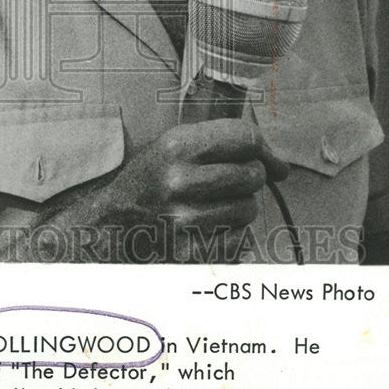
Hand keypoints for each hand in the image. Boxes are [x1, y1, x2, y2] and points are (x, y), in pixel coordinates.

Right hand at [35, 118, 289, 262]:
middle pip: (252, 174)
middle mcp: (179, 180)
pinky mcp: (189, 251)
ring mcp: (184, 219)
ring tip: (217, 204)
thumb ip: (219, 141)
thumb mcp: (171, 144)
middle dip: (253, 178)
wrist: (110, 225)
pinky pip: (238, 239)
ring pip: (249, 208)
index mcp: (176, 146)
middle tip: (235, 182)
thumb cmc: (149, 180)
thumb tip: (278, 164)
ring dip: (242, 207)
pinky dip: (233, 233)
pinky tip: (211, 226)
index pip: (244, 137)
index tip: (274, 162)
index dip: (267, 149)